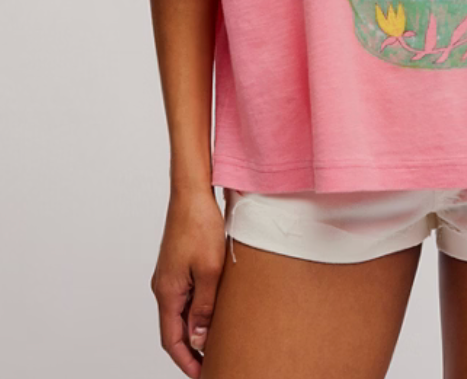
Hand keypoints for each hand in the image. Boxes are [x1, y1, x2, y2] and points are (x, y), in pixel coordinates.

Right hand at [150, 186, 226, 376]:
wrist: (192, 192)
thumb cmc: (199, 225)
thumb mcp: (210, 270)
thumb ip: (205, 306)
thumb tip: (199, 339)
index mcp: (167, 292)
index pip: (171, 340)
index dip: (186, 361)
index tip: (203, 375)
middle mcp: (164, 286)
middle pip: (174, 329)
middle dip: (191, 350)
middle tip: (213, 363)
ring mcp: (170, 275)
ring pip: (180, 313)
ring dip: (195, 330)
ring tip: (217, 343)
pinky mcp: (178, 265)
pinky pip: (185, 296)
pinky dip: (196, 310)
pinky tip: (213, 312)